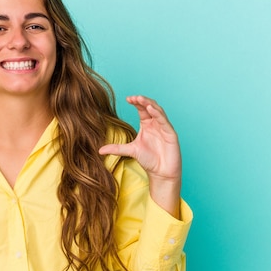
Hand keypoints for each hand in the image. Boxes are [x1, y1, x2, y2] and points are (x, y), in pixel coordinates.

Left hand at [99, 96, 181, 216]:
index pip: (141, 109)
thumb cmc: (149, 160)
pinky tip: (151, 109)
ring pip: (158, 111)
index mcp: (147, 124)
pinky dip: (158, 114)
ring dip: (149, 104)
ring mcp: (164, 128)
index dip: (136, 102)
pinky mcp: (171, 134)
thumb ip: (116, 148)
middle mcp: (156, 123)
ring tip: (140, 99)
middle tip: (133, 97)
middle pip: (150, 106)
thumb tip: (99, 150)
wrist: (161, 173)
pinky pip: (164, 121)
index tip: (127, 99)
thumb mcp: (130, 151)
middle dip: (142, 100)